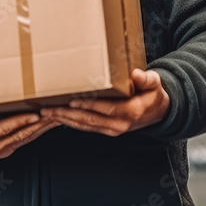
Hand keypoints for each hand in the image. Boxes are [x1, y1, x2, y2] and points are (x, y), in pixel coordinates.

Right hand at [0, 109, 60, 167]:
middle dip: (41, 124)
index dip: (21, 121)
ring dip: (44, 127)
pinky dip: (39, 130)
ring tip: (59, 115)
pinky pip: (26, 139)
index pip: (6, 129)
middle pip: (23, 134)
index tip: (36, 114)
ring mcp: (3, 149)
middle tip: (56, 111)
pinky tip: (50, 122)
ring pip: (28, 137)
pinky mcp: (8, 148)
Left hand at [39, 69, 169, 136]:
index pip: (105, 108)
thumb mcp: (155, 83)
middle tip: (47, 109)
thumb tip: (137, 74)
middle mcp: (119, 125)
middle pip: (89, 120)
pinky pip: (87, 127)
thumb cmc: (153, 93)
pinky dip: (71, 122)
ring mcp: (112, 130)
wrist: (159, 112)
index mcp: (130, 112)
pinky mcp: (107, 130)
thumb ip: (147, 79)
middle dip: (66, 115)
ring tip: (46, 114)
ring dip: (64, 120)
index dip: (87, 105)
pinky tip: (58, 117)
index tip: (71, 101)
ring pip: (84, 126)